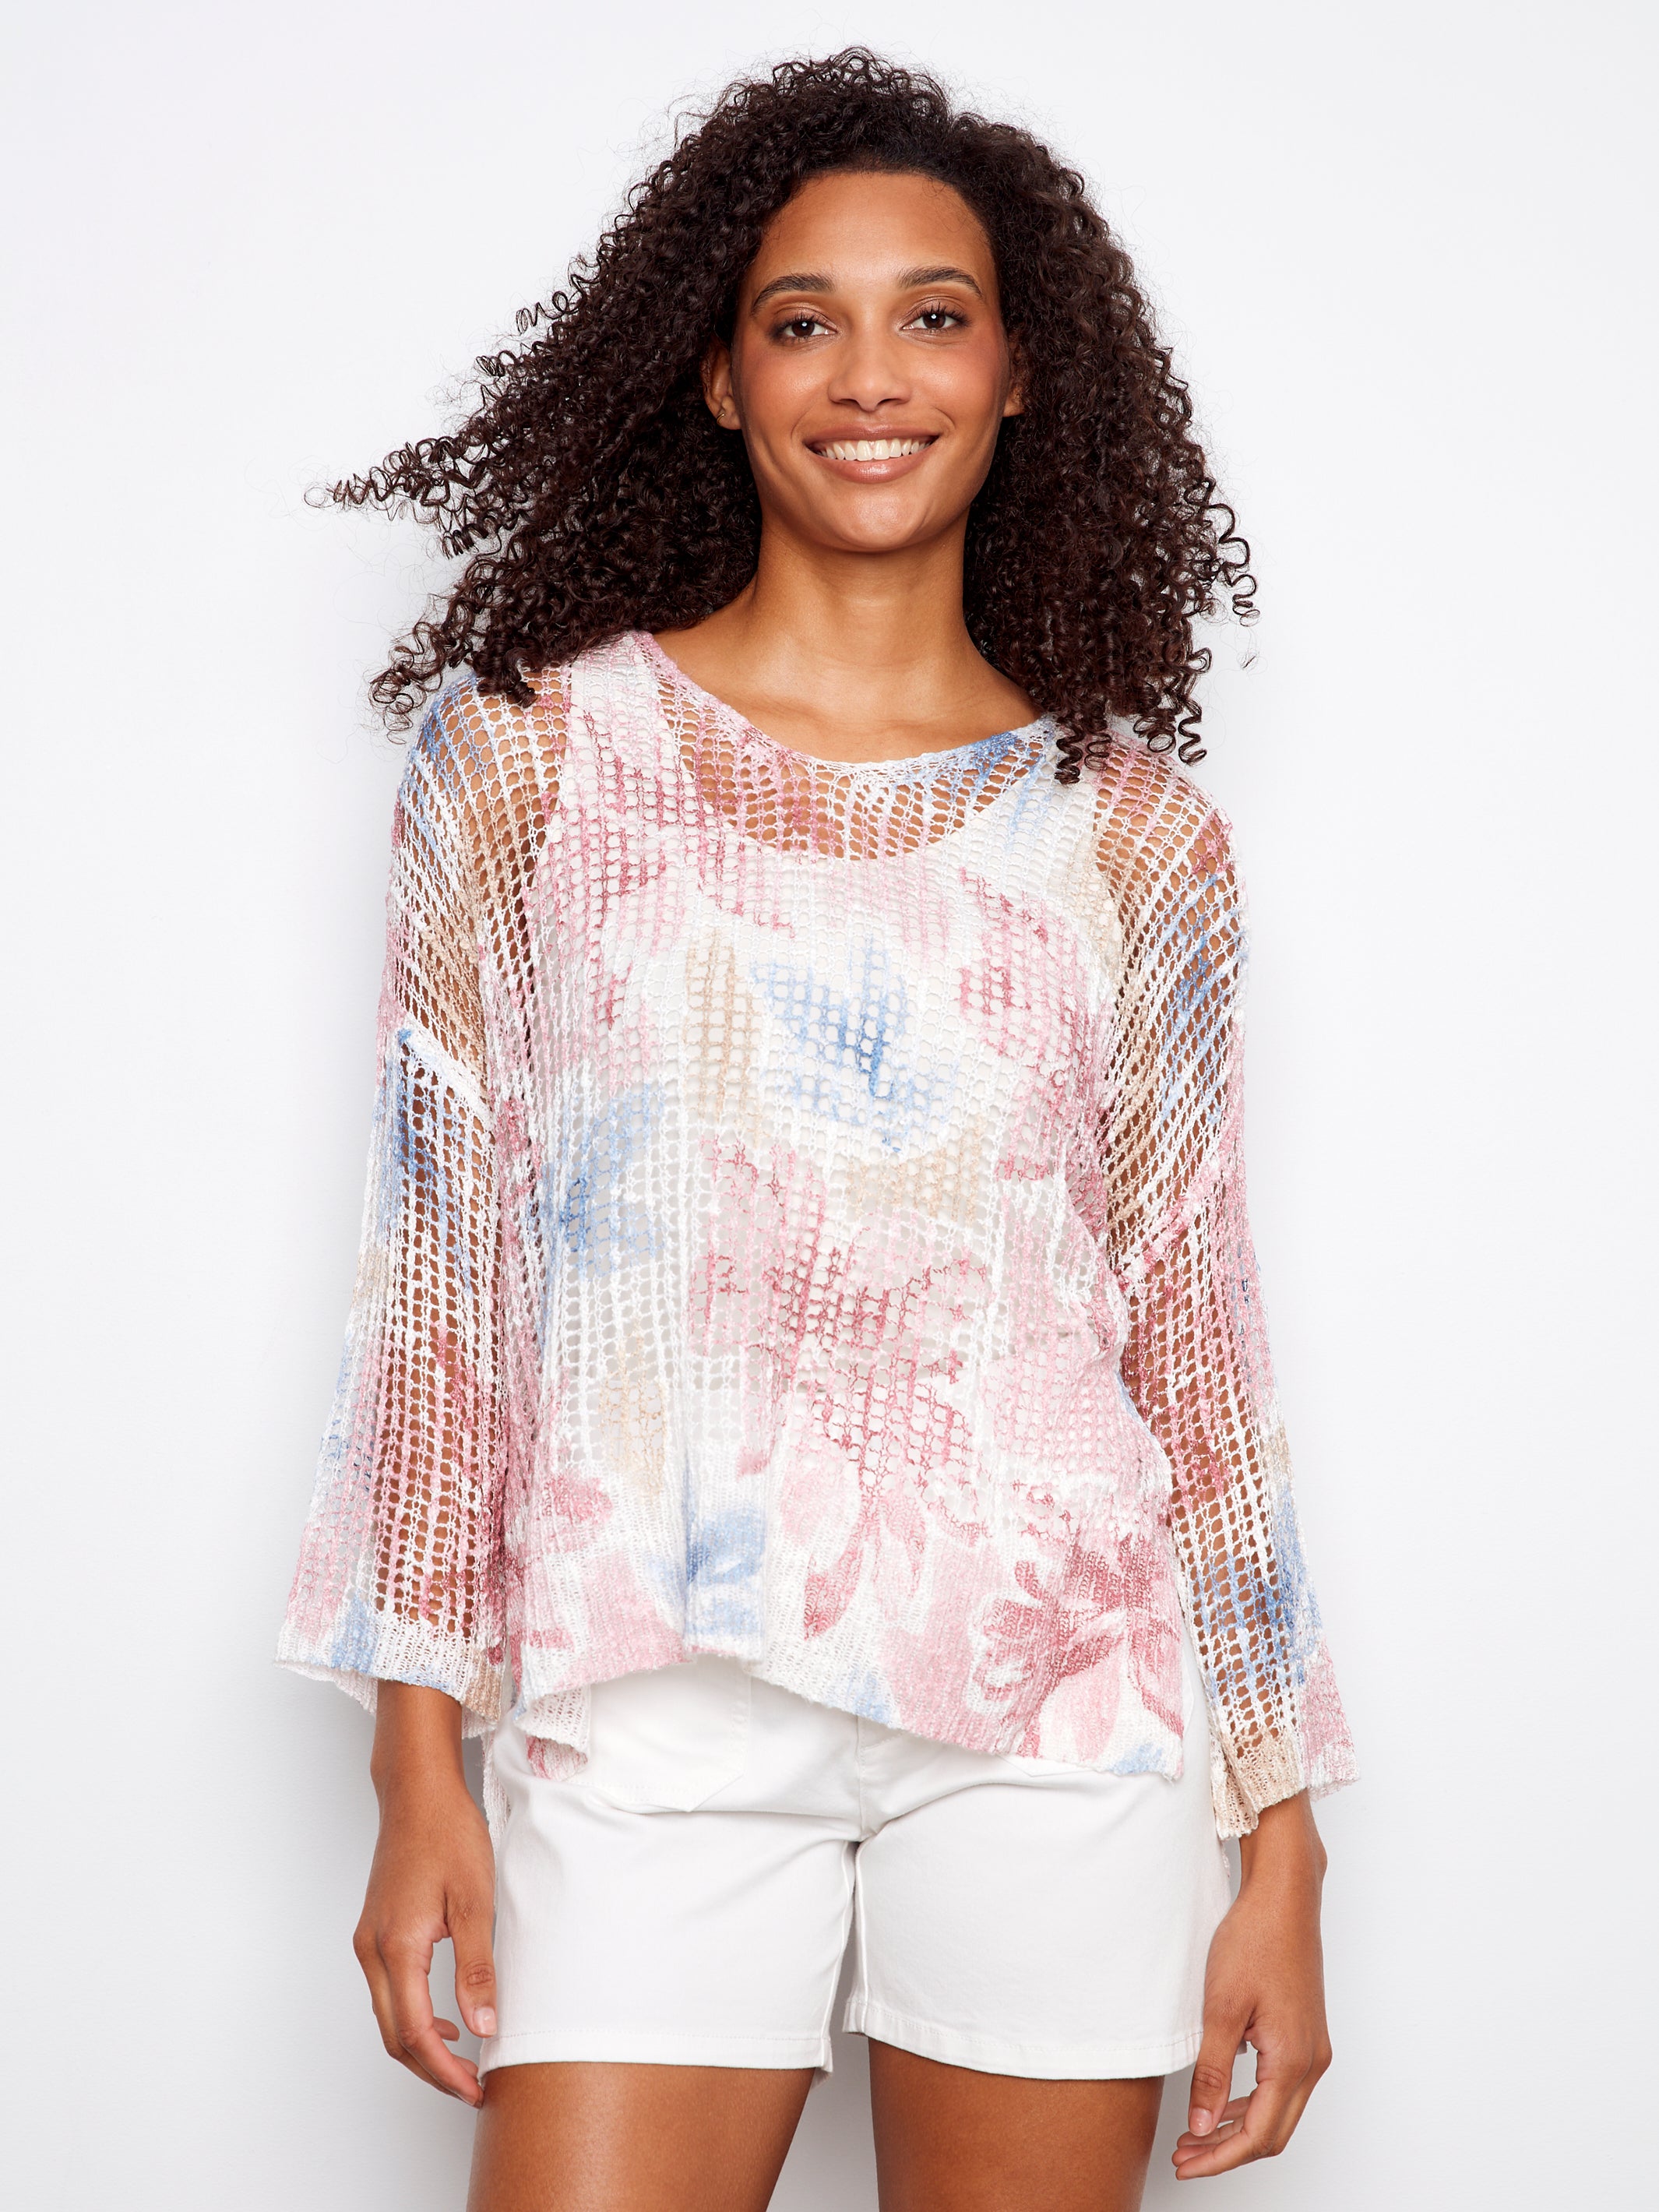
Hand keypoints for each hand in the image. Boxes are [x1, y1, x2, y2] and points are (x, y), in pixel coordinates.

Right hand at [353, 1684, 496, 2105]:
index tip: (476, 2089)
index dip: (445, 2072)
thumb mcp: (475, 1902)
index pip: (416, 2035)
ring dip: (422, 2047)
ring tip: (465, 2061)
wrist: (417, 1792)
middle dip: (432, 2072)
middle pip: (394, 2037)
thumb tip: (483, 2027)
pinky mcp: (375, 1932)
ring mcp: (368, 1942)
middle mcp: (372, 1951)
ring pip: (389, 2017)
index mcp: (397, 1948)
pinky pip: (389, 1993)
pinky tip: (447, 2017)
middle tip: (473, 2086)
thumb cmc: (448, 1835)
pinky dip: (413, 2018)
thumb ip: (476, 1968)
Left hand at [1173, 1790, 1330, 2178]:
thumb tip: (1202, 2125)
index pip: (1257, 2136)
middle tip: (1186, 2156)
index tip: (1186, 2164)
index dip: (1219, 2158)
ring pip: (1279, 2112)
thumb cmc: (1255, 1941)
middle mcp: (1311, 2062)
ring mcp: (1313, 2048)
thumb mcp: (1221, 2008)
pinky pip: (1282, 2087)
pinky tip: (1222, 2100)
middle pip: (1272, 2133)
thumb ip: (1212, 2073)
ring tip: (1196, 2133)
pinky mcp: (1306, 2034)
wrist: (1284, 1898)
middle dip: (1227, 2151)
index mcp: (1292, 2061)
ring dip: (1239, 2129)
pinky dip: (1253, 2103)